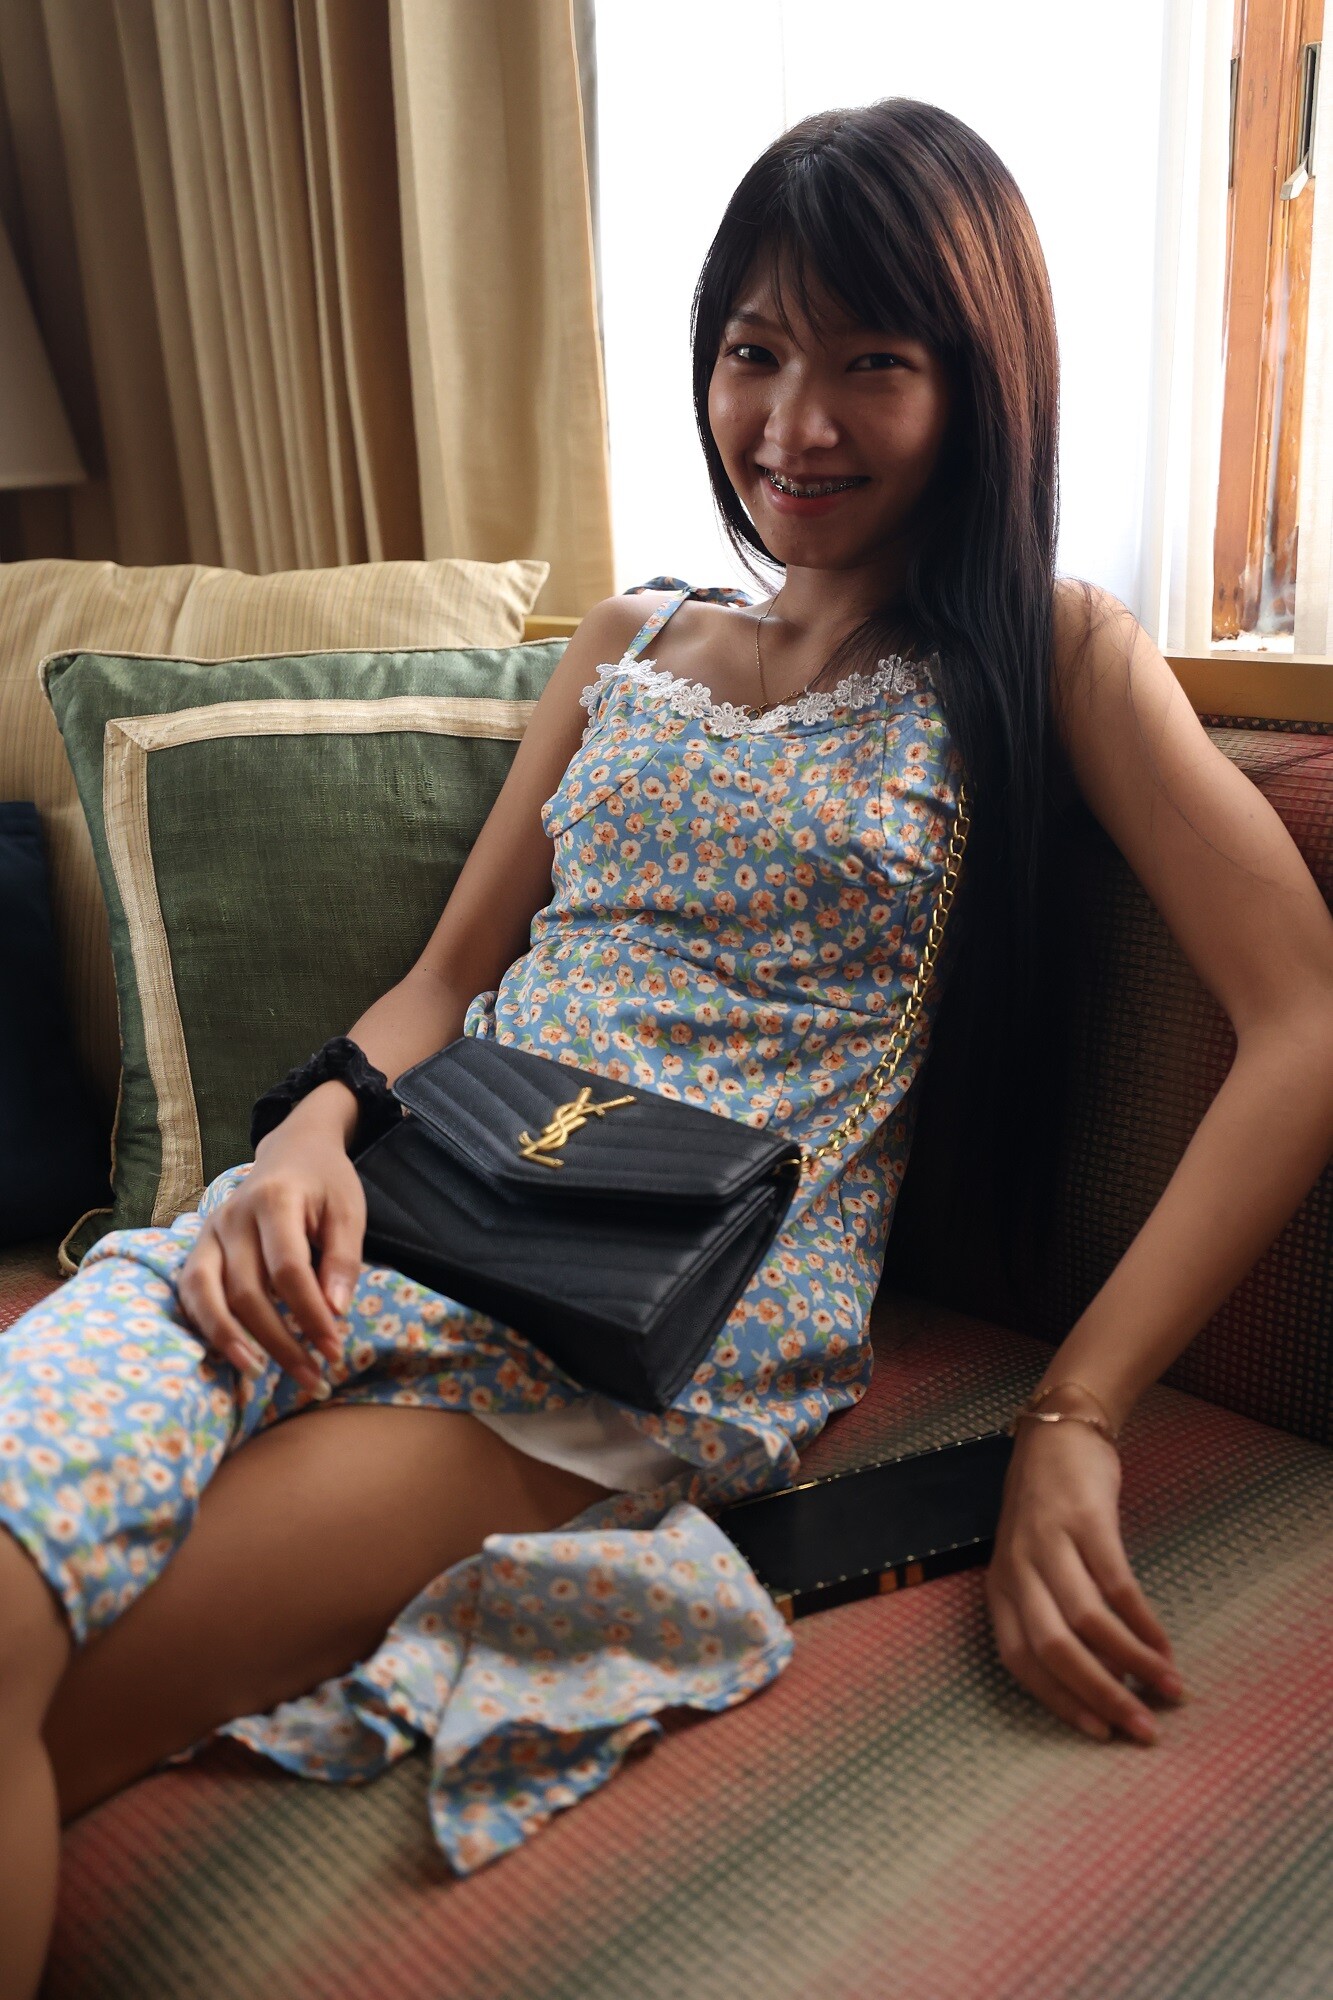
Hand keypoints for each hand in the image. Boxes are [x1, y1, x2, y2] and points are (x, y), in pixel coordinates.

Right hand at [177, 1115, 365, 1391]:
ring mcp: (208, 1231)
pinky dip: (207, 1326)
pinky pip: (190, 1293)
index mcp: (274, 1199)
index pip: (288, 1270)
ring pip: (205, 1294)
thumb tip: (335, 1314)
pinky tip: (233, 1354)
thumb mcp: (349, 1212)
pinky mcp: (198, 1247)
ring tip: (259, 1375)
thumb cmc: (325, 1184)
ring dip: (230, 1341)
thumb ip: (343, 1260)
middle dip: (279, 1341)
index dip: (310, 1315)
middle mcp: (232, 1216)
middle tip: (312, 1377)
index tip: (334, 1349)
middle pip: (246, 1291)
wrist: (292, 1151)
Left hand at [985, 1413, 1186, 1743]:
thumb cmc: (1045, 1510)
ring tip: (1170, 1688)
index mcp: (999, 1588)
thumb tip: (1100, 1677)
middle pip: (1054, 1650)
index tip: (1100, 1734)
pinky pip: (1117, 1584)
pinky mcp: (1086, 1520)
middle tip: (1143, 1730)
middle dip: (1101, 1697)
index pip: (1020, 1661)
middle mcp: (1018, 1569)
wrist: (1056, 1433)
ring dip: (1133, 1664)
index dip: (1060, 1701)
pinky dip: (1143, 1623)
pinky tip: (1165, 1644)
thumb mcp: (1030, 1563)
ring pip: (1088, 1622)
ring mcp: (1050, 1542)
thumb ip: (1050, 1613)